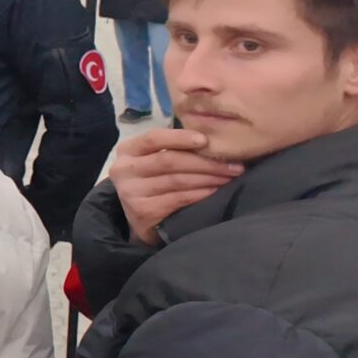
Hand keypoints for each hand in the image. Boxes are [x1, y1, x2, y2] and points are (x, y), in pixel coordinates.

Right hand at [108, 128, 242, 245]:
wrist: (141, 220)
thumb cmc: (154, 182)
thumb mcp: (156, 161)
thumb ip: (174, 150)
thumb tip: (213, 141)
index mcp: (128, 150)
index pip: (153, 138)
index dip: (180, 137)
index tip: (206, 140)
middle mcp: (123, 169)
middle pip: (169, 160)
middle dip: (205, 162)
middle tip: (234, 165)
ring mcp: (130, 192)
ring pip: (177, 180)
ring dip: (208, 178)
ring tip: (229, 177)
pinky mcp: (142, 211)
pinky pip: (178, 198)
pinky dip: (200, 194)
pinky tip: (215, 191)